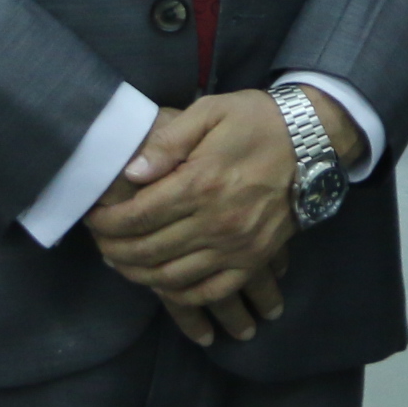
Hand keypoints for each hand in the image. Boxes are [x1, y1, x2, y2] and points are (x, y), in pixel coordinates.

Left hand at [86, 93, 299, 336]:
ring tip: (122, 263)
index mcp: (201, 182)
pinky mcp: (254, 259)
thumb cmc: (258, 121)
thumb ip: (168, 140)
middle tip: (100, 243)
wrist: (315, 139)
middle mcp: (217, 221)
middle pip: (148, 250)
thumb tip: (132, 173)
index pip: (138, 216)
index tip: (92, 218)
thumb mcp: (211, 111)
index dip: (107, 222)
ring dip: (139, 275)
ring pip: (173, 277)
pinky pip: (210, 291)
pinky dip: (180, 295)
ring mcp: (237, 246)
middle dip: (114, 250)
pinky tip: (163, 285)